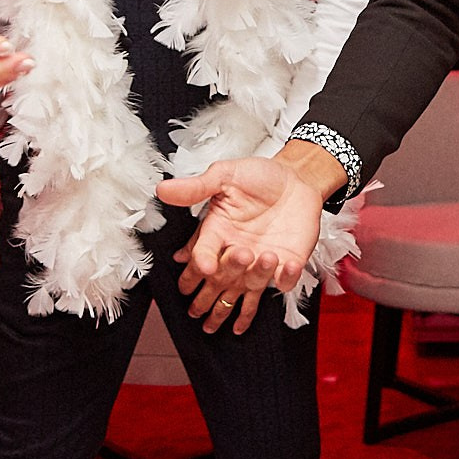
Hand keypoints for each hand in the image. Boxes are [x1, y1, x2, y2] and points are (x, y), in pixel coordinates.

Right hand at [158, 150, 331, 335]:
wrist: (296, 178)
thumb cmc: (258, 177)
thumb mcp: (225, 175)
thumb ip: (196, 187)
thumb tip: (163, 189)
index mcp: (217, 232)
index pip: (202, 254)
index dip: (201, 263)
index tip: (205, 266)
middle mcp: (235, 251)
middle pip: (223, 277)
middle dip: (228, 273)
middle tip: (241, 254)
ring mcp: (259, 261)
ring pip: (251, 283)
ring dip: (258, 274)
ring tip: (267, 255)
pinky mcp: (285, 264)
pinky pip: (283, 282)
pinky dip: (286, 278)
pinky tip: (287, 265)